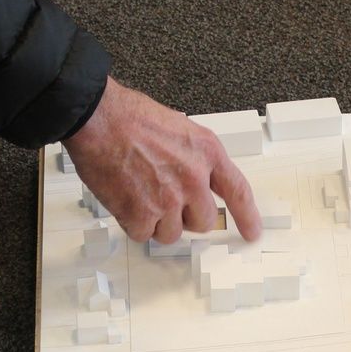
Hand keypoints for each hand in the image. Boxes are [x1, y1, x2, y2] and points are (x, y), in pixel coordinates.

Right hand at [63, 78, 263, 244]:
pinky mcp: (141, 215)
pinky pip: (143, 235)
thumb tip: (196, 182)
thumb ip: (194, 158)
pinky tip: (124, 199)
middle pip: (203, 221)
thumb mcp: (180, 129)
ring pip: (172, 233)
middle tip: (165, 200)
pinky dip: (133, 223)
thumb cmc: (130, 116)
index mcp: (207, 153)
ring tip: (139, 193)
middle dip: (186, 216)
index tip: (252, 232)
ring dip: (157, 221)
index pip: (238, 192)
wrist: (98, 119)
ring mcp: (168, 199)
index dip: (247, 217)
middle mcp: (193, 179)